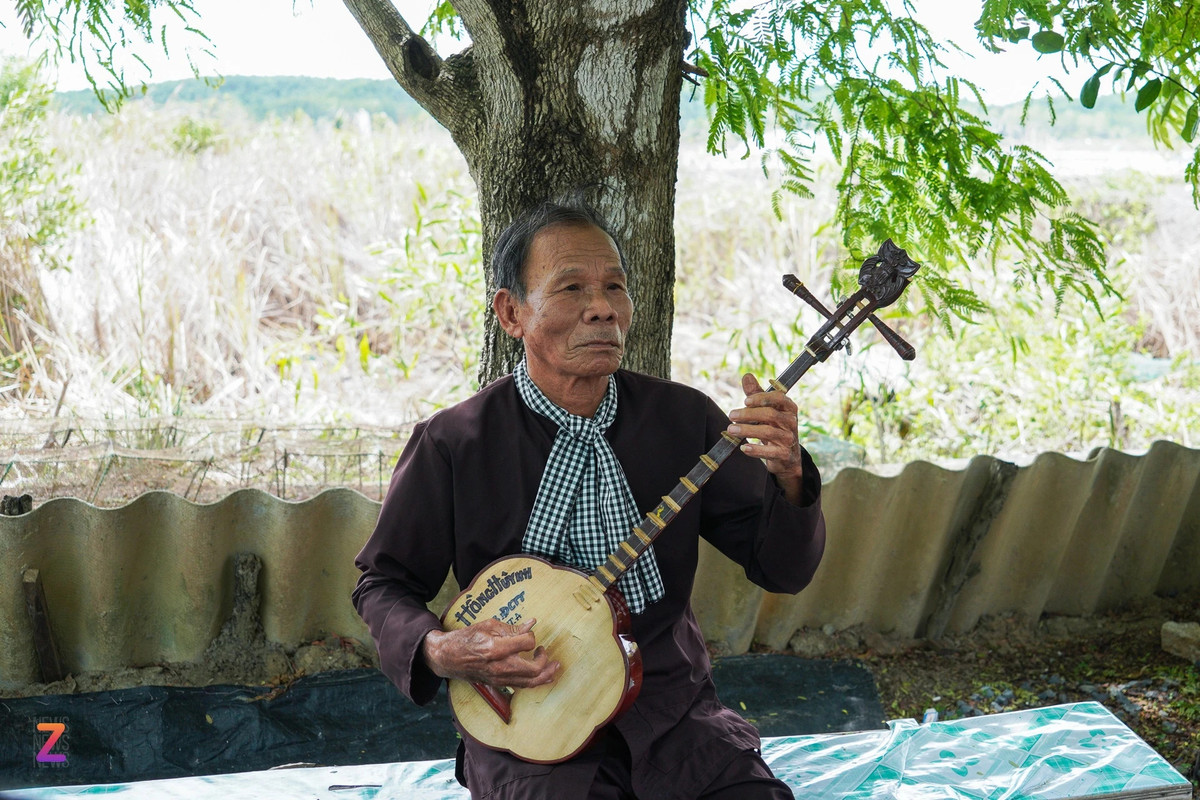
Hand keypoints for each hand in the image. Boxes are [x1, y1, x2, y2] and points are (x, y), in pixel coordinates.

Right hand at [422, 617, 559, 687]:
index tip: (527, 634)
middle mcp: (500, 666)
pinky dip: (536, 681)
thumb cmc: (466, 638)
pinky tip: (544, 676)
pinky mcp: (499, 684)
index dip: (531, 637)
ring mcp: (500, 678)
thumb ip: (512, 628)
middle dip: (545, 660)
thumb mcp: (488, 625)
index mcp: (496, 648)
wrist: (448, 657)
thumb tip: (532, 624)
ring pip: (530, 682)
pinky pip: (522, 686)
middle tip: (545, 650)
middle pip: (533, 669)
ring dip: (546, 674)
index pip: (526, 643)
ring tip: (555, 667)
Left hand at [727, 373, 805, 503]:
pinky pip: (770, 452)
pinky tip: (743, 448)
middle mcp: (791, 422)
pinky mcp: (785, 454)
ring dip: (747, 430)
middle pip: (770, 414)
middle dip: (748, 414)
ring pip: (768, 432)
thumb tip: (747, 376)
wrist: (786, 456)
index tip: (745, 401)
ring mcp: (789, 438)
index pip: (778, 397)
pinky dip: (756, 450)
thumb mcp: (767, 409)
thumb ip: (757, 394)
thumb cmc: (774, 427)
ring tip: (731, 429)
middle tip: (731, 415)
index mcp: (789, 407)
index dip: (761, 398)